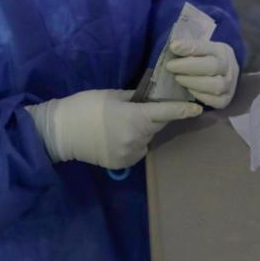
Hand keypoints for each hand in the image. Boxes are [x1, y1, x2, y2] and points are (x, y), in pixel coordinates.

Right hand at [25, 89, 200, 168]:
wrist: (60, 132)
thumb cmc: (85, 106)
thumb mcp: (113, 96)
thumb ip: (136, 99)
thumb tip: (150, 99)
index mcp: (135, 117)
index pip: (166, 112)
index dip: (183, 110)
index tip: (199, 109)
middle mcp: (136, 138)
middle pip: (156, 126)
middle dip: (153, 117)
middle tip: (137, 110)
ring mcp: (129, 154)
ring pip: (147, 139)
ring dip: (142, 131)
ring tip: (120, 125)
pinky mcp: (122, 164)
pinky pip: (136, 150)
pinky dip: (132, 143)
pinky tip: (116, 137)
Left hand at [165, 39, 239, 108]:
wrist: (220, 72)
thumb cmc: (204, 59)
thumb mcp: (197, 49)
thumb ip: (187, 48)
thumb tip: (174, 46)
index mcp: (220, 50)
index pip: (204, 47)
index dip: (188, 47)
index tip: (173, 47)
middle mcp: (229, 66)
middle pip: (213, 66)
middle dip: (189, 67)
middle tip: (170, 66)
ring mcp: (230, 84)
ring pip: (217, 85)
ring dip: (194, 83)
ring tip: (179, 79)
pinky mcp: (227, 98)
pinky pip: (217, 101)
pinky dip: (202, 96)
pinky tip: (190, 91)